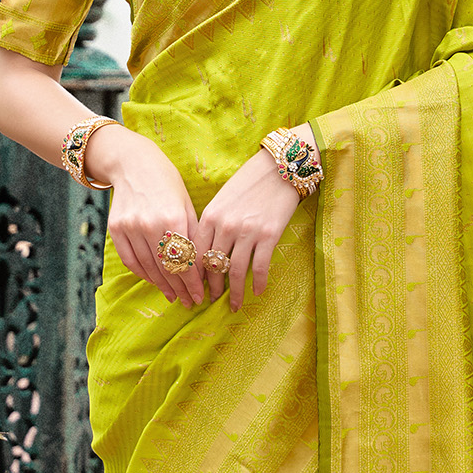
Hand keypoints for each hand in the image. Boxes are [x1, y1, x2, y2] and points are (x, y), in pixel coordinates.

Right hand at [86, 123, 205, 306]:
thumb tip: (205, 267)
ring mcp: (130, 227)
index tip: (200, 296)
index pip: (186, 261)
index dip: (193, 283)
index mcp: (174, 219)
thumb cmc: (168, 184)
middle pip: (167, 268)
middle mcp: (150, 225)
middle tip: (189, 302)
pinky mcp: (115, 229)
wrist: (133, 164)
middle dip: (180, 288)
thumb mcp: (187, 205)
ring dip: (162, 285)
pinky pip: (130, 260)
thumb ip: (194, 235)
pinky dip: (143, 274)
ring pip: (148, 267)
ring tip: (173, 296)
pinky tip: (154, 281)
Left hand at [198, 137, 310, 311]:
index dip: (193, 274)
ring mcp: (247, 231)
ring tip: (234, 304)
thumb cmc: (249, 182)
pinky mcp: (268, 235)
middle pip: (212, 265)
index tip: (193, 286)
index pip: (195, 253)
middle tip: (211, 300)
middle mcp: (225, 226)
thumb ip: (212, 223)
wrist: (279, 167)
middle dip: (211, 287)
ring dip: (234, 292)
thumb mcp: (222, 199)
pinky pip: (259, 267)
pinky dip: (257, 283)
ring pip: (235, 271)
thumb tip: (206, 251)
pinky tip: (257, 292)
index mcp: (210, 216)